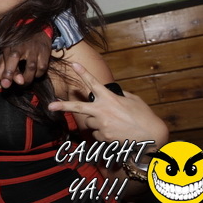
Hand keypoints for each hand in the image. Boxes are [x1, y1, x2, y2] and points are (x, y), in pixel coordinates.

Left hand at [0, 29, 50, 87]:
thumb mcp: (8, 51)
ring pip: (33, 67)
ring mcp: (35, 49)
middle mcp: (22, 47)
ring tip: (23, 83)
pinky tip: (34, 75)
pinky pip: (42, 67)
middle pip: (19, 61)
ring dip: (28, 79)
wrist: (37, 29)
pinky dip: (38, 75)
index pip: (8, 60)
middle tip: (18, 84)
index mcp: (11, 46)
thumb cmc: (19, 43)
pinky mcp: (45, 51)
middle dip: (17, 75)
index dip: (7, 73)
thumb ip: (1, 67)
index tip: (5, 85)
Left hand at [48, 63, 167, 145]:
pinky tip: (116, 134)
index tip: (74, 64)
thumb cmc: (145, 117)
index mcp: (110, 99)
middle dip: (62, 106)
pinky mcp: (103, 138)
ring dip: (98, 123)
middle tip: (50, 106)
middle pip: (78, 107)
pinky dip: (103, 134)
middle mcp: (103, 111)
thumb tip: (112, 94)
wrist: (153, 138)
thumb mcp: (133, 101)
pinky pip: (97, 134)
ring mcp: (102, 125)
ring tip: (115, 125)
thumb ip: (120, 95)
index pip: (94, 83)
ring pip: (91, 123)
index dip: (83, 72)